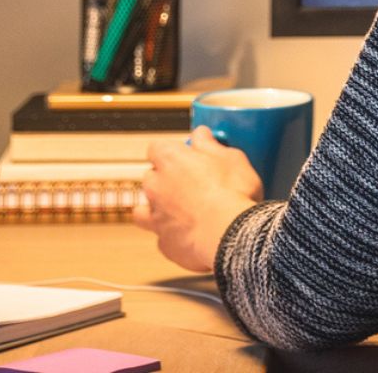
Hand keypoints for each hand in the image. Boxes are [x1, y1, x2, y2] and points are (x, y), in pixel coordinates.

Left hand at [134, 126, 263, 272]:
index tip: (187, 155)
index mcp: (171, 160)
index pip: (157, 148)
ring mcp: (156, 217)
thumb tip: (201, 134)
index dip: (171, 152)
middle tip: (191, 184)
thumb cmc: (233, 192)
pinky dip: (174, 236)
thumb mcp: (231, 157)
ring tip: (181, 213)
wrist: (230, 235)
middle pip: (151, 178)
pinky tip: (192, 235)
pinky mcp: (164, 244)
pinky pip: (163, 238)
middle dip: (165, 180)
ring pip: (144, 211)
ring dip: (158, 210)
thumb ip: (210, 145)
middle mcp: (156, 186)